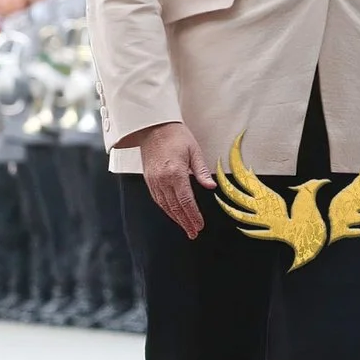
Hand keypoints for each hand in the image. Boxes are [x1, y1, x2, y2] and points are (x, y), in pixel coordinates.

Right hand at [129, 120, 215, 238]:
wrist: (153, 127)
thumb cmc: (176, 136)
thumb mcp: (194, 151)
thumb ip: (202, 171)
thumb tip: (211, 187)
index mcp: (175, 173)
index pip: (186, 200)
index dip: (193, 215)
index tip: (200, 225)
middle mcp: (162, 180)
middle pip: (175, 207)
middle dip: (185, 222)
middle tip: (194, 232)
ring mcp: (153, 180)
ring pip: (165, 205)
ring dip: (176, 218)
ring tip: (186, 228)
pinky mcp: (149, 179)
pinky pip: (158, 199)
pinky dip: (166, 209)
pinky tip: (173, 214)